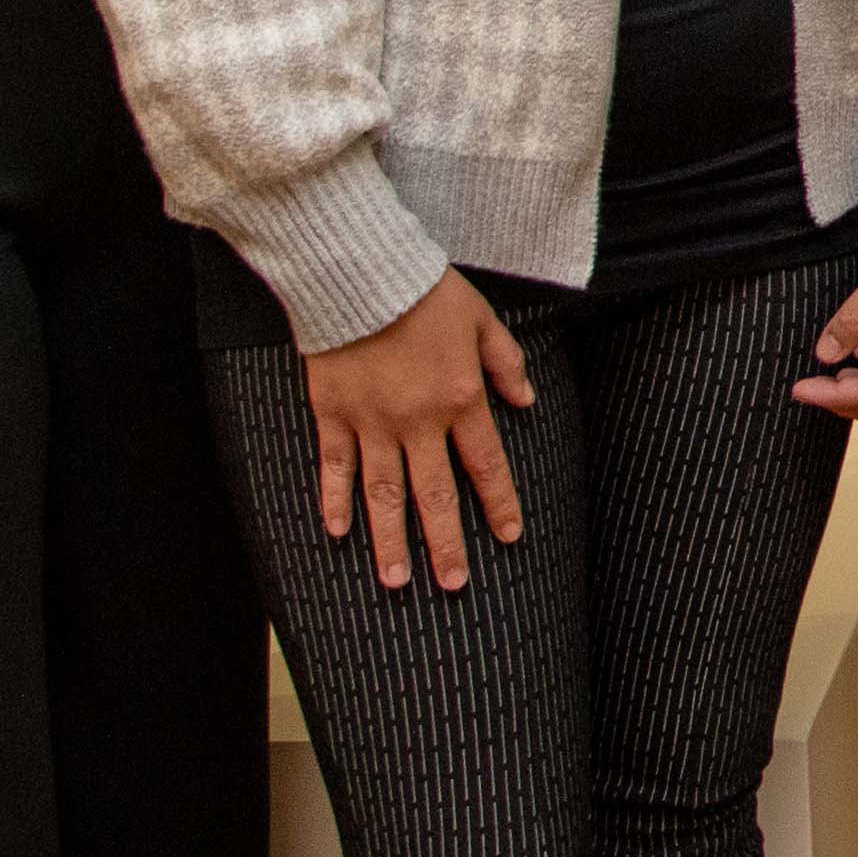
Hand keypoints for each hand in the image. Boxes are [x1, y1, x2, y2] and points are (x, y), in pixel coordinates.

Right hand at [302, 269, 534, 589]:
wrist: (360, 272)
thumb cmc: (425, 291)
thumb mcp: (481, 320)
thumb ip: (505, 363)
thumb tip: (525, 399)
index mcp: (460, 399)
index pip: (486, 465)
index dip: (500, 503)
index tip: (509, 537)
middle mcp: (418, 421)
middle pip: (435, 495)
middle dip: (446, 544)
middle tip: (452, 584)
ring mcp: (372, 422)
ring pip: (384, 494)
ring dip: (390, 540)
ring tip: (397, 581)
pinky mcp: (332, 413)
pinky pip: (334, 466)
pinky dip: (335, 500)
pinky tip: (338, 533)